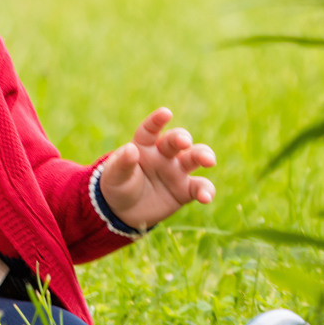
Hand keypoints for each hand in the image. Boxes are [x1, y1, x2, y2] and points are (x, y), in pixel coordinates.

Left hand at [97, 107, 215, 230]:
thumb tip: (130, 149)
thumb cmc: (118, 184)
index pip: (151, 129)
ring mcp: (176, 170)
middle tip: (185, 142)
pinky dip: (206, 191)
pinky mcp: (185, 190)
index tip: (165, 113)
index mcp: (144, 144)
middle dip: (182, 138)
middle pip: (176, 140)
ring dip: (203, 156)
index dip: (157, 120)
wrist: (124, 210)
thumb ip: (122, 163)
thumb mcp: (114, 175)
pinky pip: (199, 187)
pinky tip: (206, 197)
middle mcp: (163, 153)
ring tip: (209, 160)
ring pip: (194, 158)